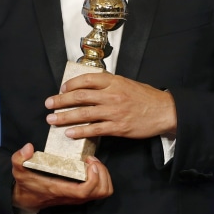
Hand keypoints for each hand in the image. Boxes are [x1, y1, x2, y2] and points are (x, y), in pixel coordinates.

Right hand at [11, 143, 112, 210]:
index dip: (94, 178)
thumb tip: (28, 147)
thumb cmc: (26, 184)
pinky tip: (91, 166)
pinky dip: (102, 177)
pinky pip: (100, 189)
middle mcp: (73, 196)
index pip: (85, 191)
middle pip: (101, 192)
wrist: (27, 198)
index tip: (90, 161)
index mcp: (61, 190)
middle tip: (91, 159)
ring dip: (103, 175)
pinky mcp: (81, 194)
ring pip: (103, 191)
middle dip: (102, 173)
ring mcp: (79, 196)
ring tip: (92, 162)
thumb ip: (20, 158)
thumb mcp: (19, 169)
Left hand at [44, 73, 176, 139]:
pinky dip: (80, 132)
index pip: (87, 80)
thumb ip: (109, 84)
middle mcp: (112, 95)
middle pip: (80, 96)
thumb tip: (89, 87)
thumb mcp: (127, 83)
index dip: (71, 84)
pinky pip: (94, 130)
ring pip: (84, 114)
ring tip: (52, 120)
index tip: (62, 89)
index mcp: (114, 81)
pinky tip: (70, 133)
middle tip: (48, 104)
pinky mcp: (118, 127)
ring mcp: (114, 112)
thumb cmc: (146, 97)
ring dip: (65, 117)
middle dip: (61, 100)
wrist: (165, 111)